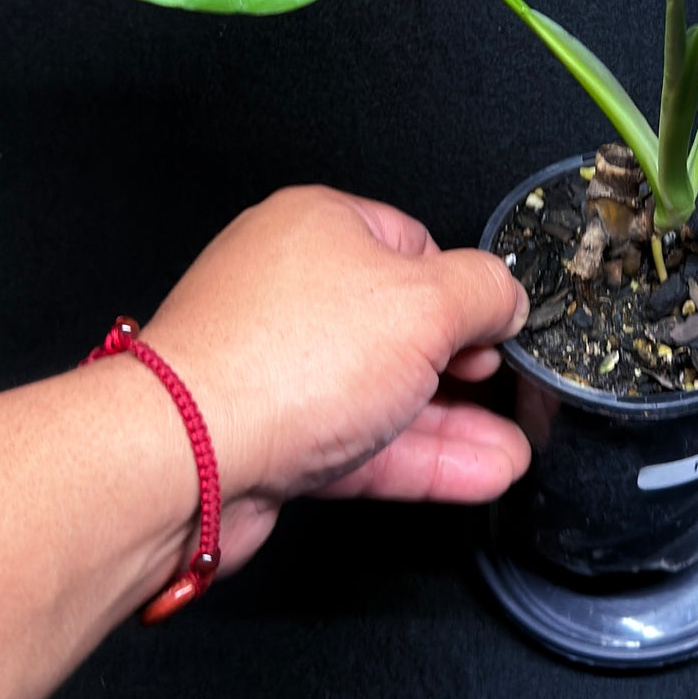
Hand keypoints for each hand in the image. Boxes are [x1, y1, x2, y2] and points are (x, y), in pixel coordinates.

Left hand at [141, 185, 531, 572]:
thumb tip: (505, 296)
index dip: (463, 290)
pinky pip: (358, 439)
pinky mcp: (269, 432)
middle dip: (464, 367)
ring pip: (381, 390)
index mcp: (318, 226)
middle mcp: (290, 288)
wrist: (187, 454)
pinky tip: (473, 472)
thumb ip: (484, 292)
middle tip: (507, 387)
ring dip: (452, 423)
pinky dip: (417, 457)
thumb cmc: (284, 358)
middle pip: (398, 323)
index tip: (501, 326)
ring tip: (510, 450)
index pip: (414, 246)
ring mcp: (275, 363)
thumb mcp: (426, 304)